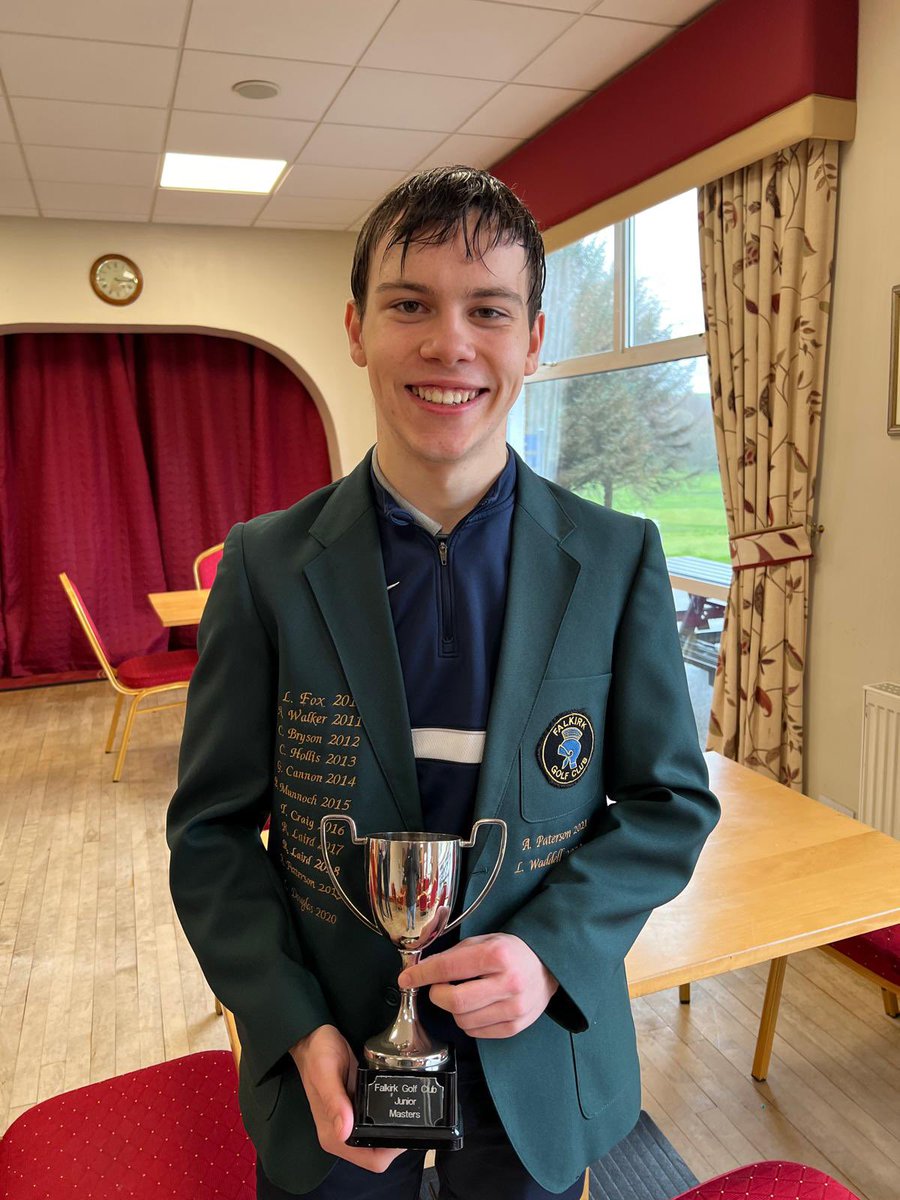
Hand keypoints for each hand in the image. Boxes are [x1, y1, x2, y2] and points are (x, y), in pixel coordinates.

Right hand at [290, 1025, 405, 1171]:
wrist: (312, 1038)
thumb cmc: (316, 1053)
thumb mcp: (326, 1072)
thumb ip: (335, 1101)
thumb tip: (344, 1131)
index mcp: (333, 1134)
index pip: (369, 1159)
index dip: (390, 1152)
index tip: (406, 1130)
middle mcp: (341, 1133)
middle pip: (377, 1152)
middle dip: (397, 1140)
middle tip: (414, 1116)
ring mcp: (349, 1121)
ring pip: (378, 1138)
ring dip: (394, 1128)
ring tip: (409, 1108)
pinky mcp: (355, 1108)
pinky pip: (376, 1120)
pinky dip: (388, 1116)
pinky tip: (397, 1102)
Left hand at [397, 933, 558, 1037]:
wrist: (548, 966)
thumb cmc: (512, 951)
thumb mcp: (484, 941)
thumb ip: (455, 955)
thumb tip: (422, 969)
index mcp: (497, 955)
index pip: (449, 968)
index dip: (422, 974)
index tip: (407, 978)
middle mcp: (508, 983)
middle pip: (454, 1002)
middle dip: (437, 995)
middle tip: (438, 987)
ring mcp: (514, 1008)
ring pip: (463, 1021)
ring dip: (453, 1009)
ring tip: (463, 994)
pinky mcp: (515, 1026)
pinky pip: (476, 1032)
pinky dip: (468, 1021)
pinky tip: (476, 1007)